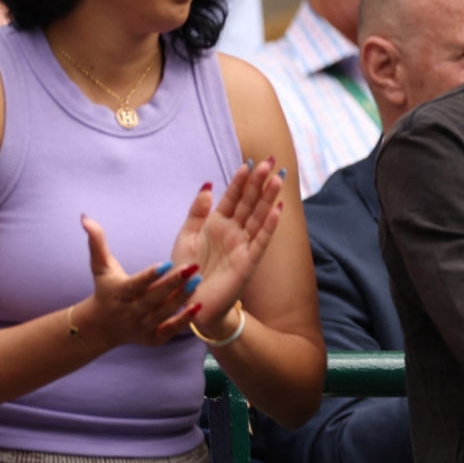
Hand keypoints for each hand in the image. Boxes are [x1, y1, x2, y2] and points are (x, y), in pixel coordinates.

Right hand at [79, 215, 201, 346]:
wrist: (101, 327)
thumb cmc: (105, 289)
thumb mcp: (100, 267)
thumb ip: (97, 242)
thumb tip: (85, 217)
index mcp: (119, 293)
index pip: (135, 285)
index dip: (149, 275)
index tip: (165, 263)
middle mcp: (129, 311)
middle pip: (152, 298)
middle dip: (173, 284)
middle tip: (193, 267)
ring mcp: (141, 326)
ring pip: (163, 313)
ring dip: (181, 299)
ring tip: (198, 280)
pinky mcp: (152, 338)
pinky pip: (169, 331)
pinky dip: (183, 321)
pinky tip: (198, 307)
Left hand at [169, 159, 286, 332]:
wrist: (188, 301)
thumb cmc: (186, 272)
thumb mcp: (185, 237)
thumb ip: (197, 212)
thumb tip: (209, 186)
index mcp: (217, 224)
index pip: (232, 197)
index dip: (241, 181)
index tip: (249, 162)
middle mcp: (233, 232)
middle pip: (249, 202)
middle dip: (259, 182)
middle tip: (270, 161)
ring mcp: (242, 245)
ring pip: (258, 217)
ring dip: (268, 199)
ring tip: (278, 179)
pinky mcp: (248, 262)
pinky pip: (260, 241)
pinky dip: (269, 226)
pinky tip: (277, 210)